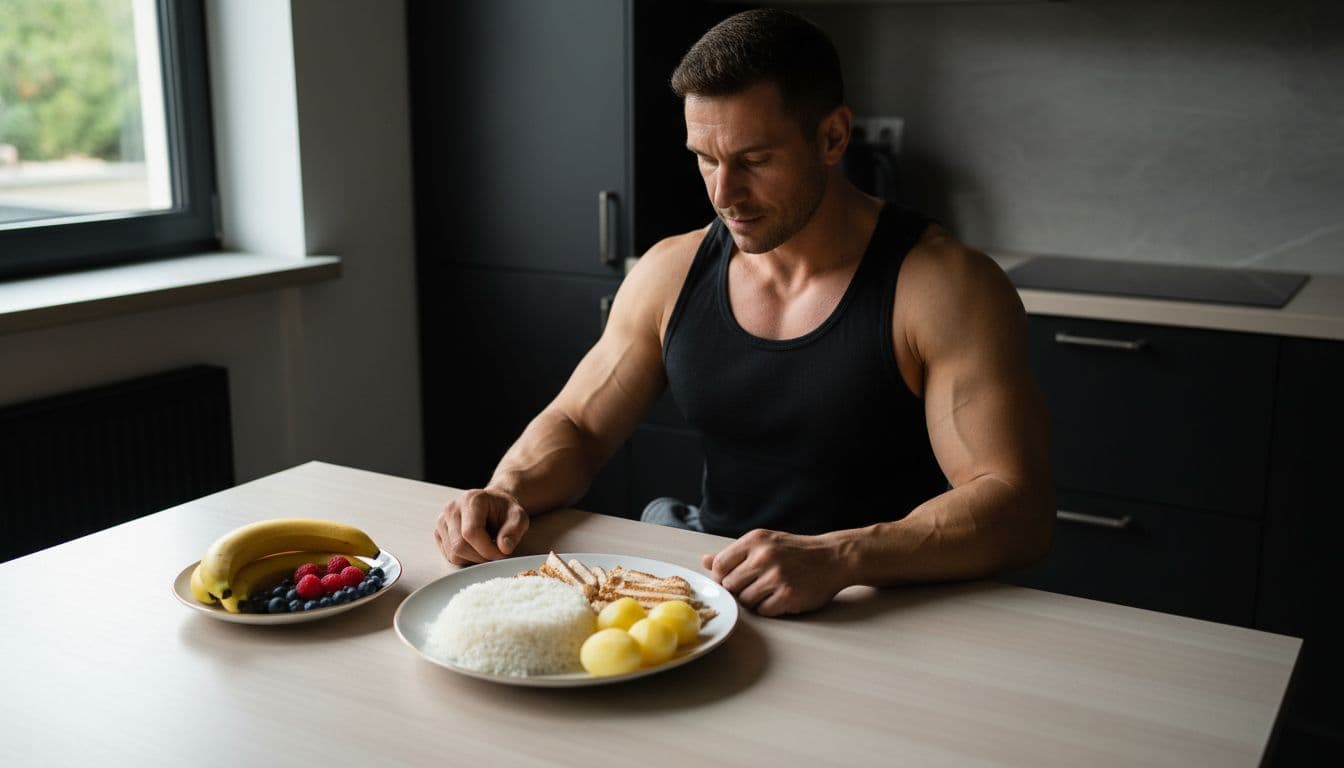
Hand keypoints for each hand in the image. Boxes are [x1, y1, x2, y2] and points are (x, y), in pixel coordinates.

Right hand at [434, 488, 528, 564]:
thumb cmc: (504, 510)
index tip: (502, 554)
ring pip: (453, 554)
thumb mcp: (518, 517)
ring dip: (474, 559)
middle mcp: (452, 509)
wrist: (493, 504)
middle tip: (496, 554)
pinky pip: (449, 556)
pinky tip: (476, 548)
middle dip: (481, 556)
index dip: (487, 549)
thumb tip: (504, 548)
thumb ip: (514, 530)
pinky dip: (465, 558)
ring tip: (487, 547)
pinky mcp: (439, 533)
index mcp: (471, 500)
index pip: (471, 532)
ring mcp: (442, 521)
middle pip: (459, 545)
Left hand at [701, 529, 846, 616]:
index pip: (719, 565)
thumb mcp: (765, 542)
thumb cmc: (796, 551)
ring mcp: (776, 577)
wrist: (833, 558)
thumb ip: (734, 553)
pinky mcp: (788, 596)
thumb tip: (705, 561)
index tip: (733, 579)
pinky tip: (780, 598)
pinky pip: (763, 611)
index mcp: (755, 540)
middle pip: (730, 585)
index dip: (722, 577)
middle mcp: (763, 557)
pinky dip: (769, 608)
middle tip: (755, 585)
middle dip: (738, 590)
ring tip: (769, 591)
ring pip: (745, 601)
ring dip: (754, 601)